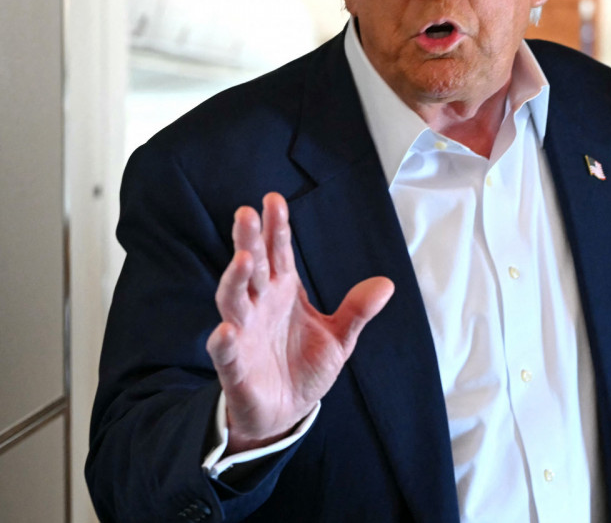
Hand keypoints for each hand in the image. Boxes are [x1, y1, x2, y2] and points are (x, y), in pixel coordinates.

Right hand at [206, 192, 393, 452]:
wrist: (286, 411)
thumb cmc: (306, 367)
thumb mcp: (339, 338)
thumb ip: (357, 311)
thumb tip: (386, 284)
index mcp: (284, 291)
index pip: (278, 253)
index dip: (276, 227)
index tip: (273, 199)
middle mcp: (260, 306)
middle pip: (252, 267)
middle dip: (249, 241)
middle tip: (246, 213)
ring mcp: (244, 333)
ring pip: (233, 300)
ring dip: (235, 280)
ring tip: (244, 260)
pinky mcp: (235, 367)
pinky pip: (226, 352)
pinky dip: (223, 342)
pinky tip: (226, 330)